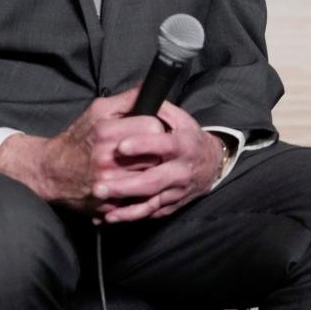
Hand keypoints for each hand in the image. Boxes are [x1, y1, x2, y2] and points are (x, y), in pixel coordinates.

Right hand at [0, 88, 169, 213]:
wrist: (50, 171)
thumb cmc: (78, 139)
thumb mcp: (98, 111)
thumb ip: (127, 99)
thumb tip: (150, 87)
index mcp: (106, 132)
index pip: (153, 127)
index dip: (157, 127)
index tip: (153, 130)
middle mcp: (108, 159)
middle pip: (156, 153)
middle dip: (157, 150)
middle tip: (151, 149)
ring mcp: (109, 184)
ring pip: (152, 177)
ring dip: (151, 171)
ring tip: (143, 165)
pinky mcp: (109, 204)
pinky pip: (140, 199)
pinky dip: (142, 191)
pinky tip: (135, 182)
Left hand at [92, 101, 227, 223]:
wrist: (211, 165)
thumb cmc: (189, 138)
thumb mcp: (181, 119)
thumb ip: (161, 108)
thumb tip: (142, 92)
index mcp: (184, 145)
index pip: (164, 145)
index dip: (143, 145)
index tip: (121, 146)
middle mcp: (181, 171)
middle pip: (153, 180)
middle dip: (125, 185)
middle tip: (99, 185)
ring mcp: (175, 191)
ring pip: (149, 201)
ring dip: (123, 205)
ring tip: (100, 201)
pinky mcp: (169, 206)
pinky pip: (148, 214)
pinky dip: (128, 216)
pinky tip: (108, 217)